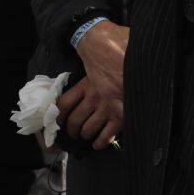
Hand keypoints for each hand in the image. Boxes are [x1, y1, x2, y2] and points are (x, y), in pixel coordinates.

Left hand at [59, 21, 127, 147]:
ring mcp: (106, 108)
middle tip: (73, 133)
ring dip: (84, 135)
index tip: (59, 119)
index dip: (59, 114)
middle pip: (74, 120)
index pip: (64, 102)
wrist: (135, 57)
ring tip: (84, 136)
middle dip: (72, 130)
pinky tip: (97, 144)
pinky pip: (106, 135)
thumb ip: (90, 68)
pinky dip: (100, 142)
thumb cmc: (118, 50)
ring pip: (88, 129)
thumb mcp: (97, 58)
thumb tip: (81, 66)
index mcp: (86, 83)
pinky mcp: (120, 116)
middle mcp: (93, 97)